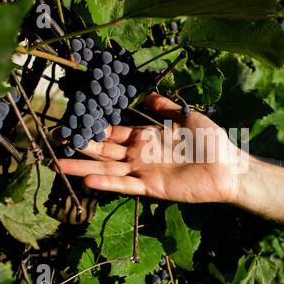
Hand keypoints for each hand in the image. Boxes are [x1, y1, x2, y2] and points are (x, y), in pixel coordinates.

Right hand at [57, 93, 243, 203]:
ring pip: (109, 170)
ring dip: (85, 167)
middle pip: (105, 151)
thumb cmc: (210, 140)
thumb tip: (148, 96)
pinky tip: (87, 181)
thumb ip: (166, 108)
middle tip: (56, 141)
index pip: (115, 133)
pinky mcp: (152, 188)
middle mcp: (141, 155)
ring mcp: (144, 172)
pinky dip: (107, 184)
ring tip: (60, 164)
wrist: (227, 166)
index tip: (74, 124)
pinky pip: (126, 185)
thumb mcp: (187, 117)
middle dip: (81, 146)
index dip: (95, 129)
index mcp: (147, 137)